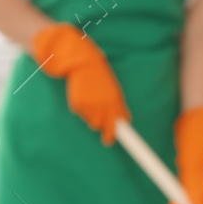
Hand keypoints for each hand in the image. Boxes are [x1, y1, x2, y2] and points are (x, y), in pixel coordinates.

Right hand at [31, 24, 128, 144]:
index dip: (111, 135)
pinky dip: (79, 106)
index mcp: (114, 103)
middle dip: (97, 122)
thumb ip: (119, 106)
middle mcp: (102, 107)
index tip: (108, 141)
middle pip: (97, 125)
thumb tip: (125, 120)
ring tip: (89, 98)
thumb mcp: (113, 90)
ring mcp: (89, 106)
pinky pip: (78, 112)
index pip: (114, 125)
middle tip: (96, 114)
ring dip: (89, 113)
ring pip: (88, 120)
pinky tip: (81, 94)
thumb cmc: (100, 76)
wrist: (84, 62)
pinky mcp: (77, 104)